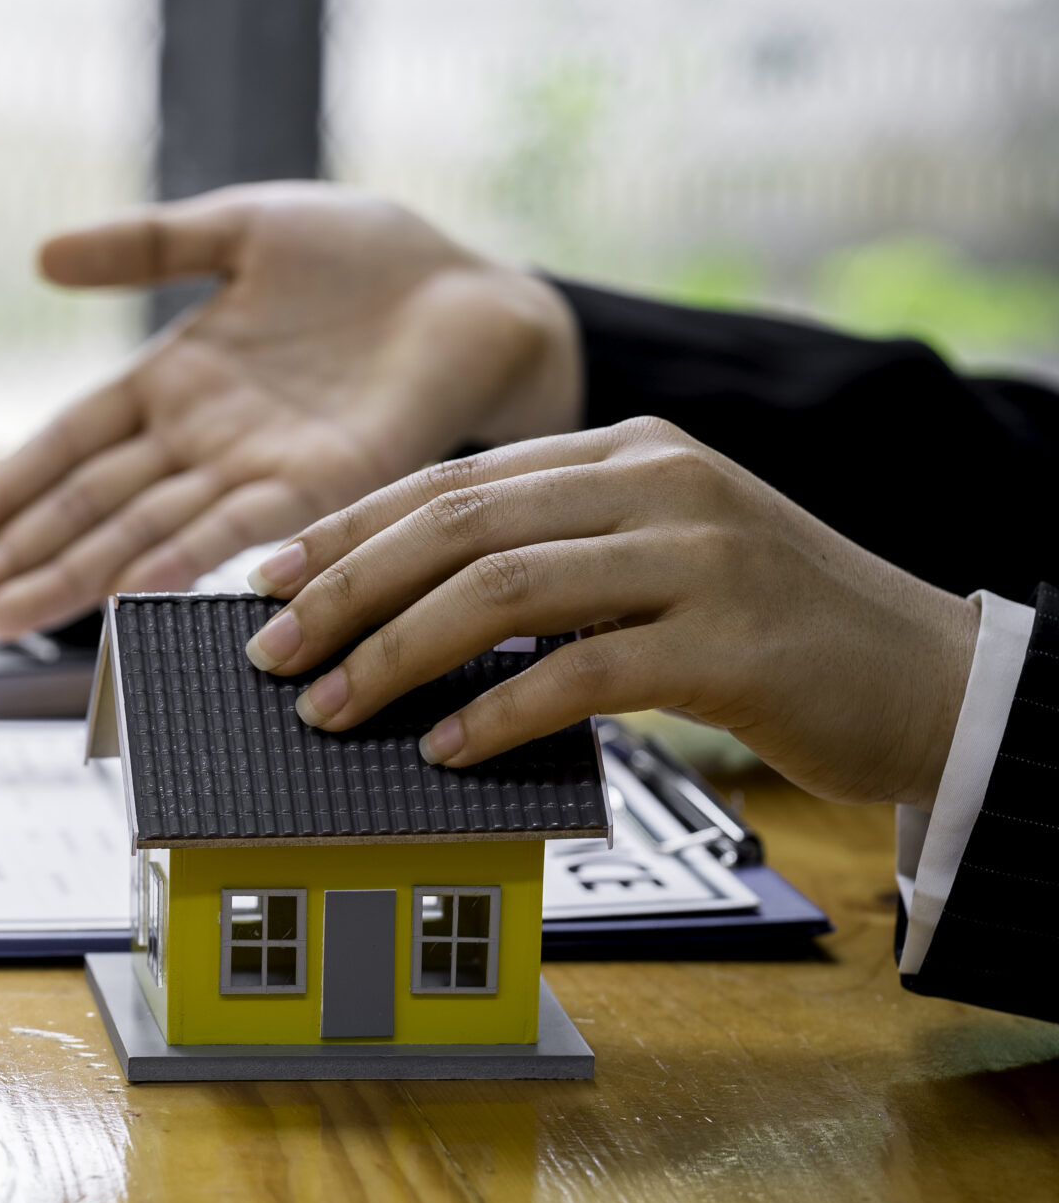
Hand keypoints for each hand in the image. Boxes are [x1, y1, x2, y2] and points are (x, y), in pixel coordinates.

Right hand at [0, 182, 581, 638]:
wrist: (477, 286)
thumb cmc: (368, 257)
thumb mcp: (240, 228)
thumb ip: (146, 244)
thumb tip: (42, 255)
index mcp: (172, 381)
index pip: (64, 448)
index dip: (0, 491)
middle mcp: (201, 440)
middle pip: (85, 507)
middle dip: (9, 559)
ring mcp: (253, 468)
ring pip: (140, 533)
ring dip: (69, 578)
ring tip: (0, 621)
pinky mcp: (320, 484)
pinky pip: (237, 529)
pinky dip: (179, 562)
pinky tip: (124, 594)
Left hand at [240, 418, 977, 806]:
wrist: (934, 681)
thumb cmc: (778, 633)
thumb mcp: (658, 560)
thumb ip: (552, 561)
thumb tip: (399, 611)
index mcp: (628, 451)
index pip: (452, 480)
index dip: (347, 530)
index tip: (268, 579)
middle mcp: (659, 480)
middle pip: (457, 525)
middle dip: (345, 592)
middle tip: (270, 652)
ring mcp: (699, 554)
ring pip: (501, 591)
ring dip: (394, 656)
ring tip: (330, 708)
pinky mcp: (729, 641)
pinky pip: (578, 672)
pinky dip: (495, 714)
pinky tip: (442, 751)